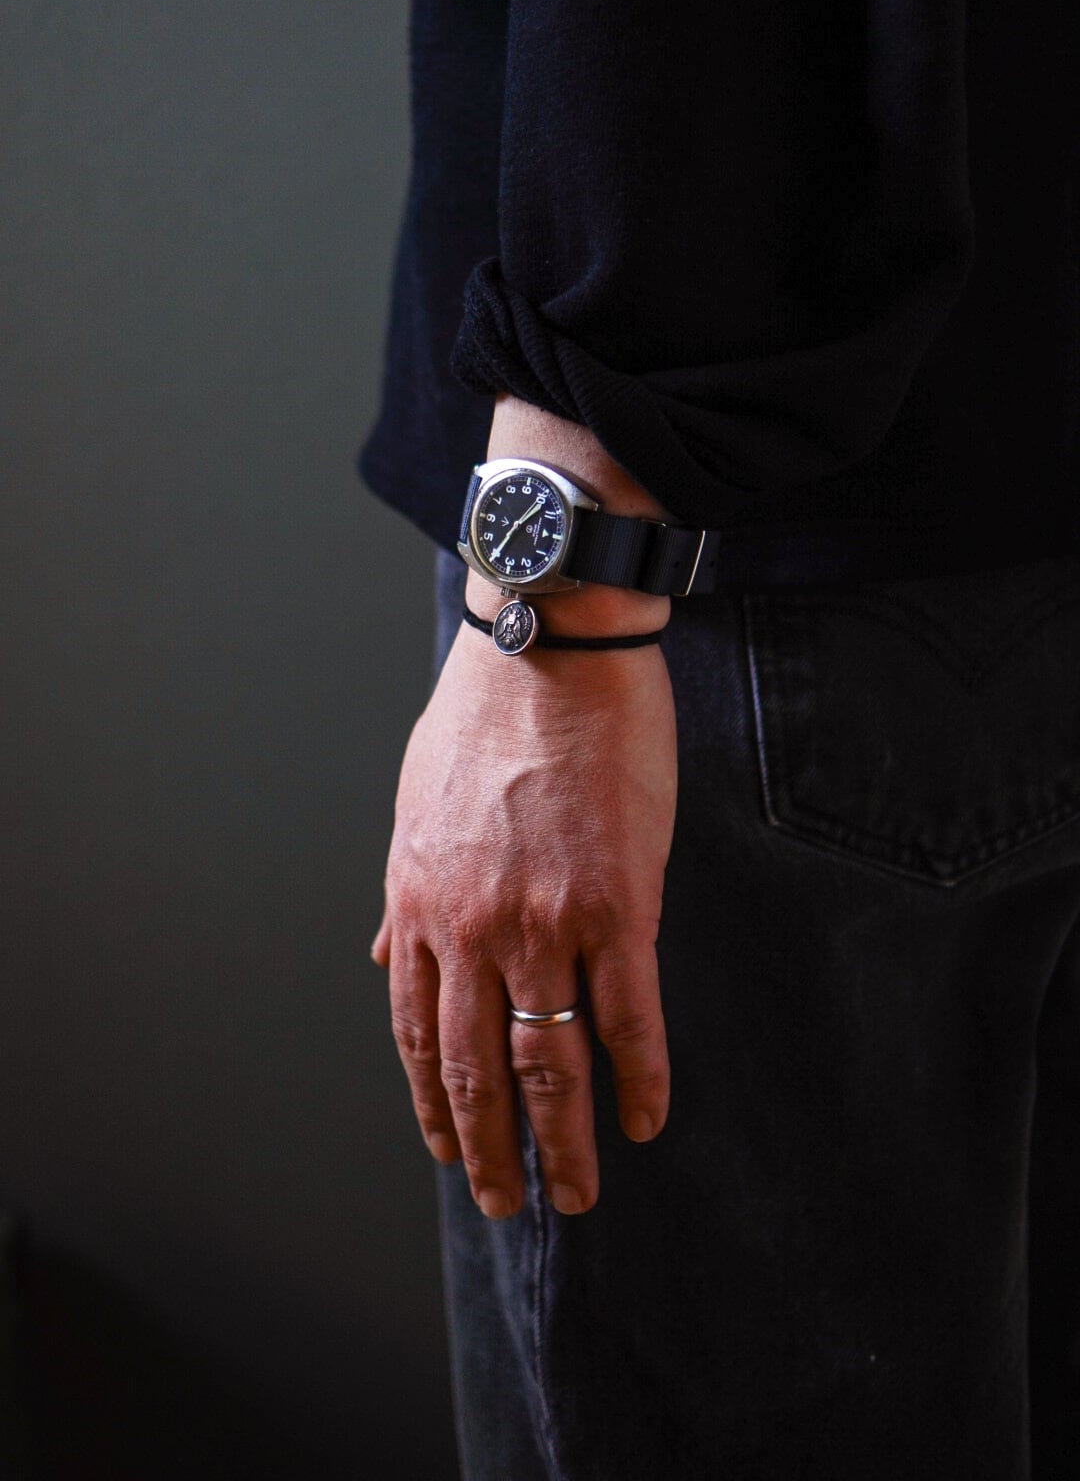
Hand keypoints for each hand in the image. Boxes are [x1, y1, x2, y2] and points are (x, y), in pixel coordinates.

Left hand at [370, 618, 676, 1217]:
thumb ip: (407, 891)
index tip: (448, 1152)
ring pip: (550, 1065)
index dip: (432, 1106)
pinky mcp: (617, 904)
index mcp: (421, 902)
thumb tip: (388, 952)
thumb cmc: (485, 712)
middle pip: (476, 1072)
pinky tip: (648, 1119)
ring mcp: (544, 921)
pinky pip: (629, 1018)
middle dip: (490, 1152)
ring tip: (579, 1193)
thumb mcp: (414, 802)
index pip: (416, 1035)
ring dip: (565, 1144)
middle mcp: (472, 928)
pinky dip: (640, 1080)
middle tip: (506, 1204)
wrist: (551, 645)